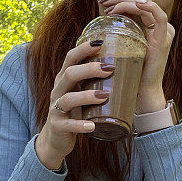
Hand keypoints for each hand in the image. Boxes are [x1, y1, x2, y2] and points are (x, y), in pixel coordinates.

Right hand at [35, 40, 113, 169]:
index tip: (100, 42)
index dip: (83, 49)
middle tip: (110, 69)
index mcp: (64, 80)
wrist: (55, 139)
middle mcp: (58, 91)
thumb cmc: (74, 111)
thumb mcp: (80, 92)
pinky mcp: (58, 126)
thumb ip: (93, 81)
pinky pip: (68, 125)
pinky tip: (92, 126)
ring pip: (67, 99)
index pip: (70, 58)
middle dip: (89, 69)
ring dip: (86, 96)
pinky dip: (80, 125)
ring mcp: (56, 109)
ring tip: (104, 96)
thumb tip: (125, 66)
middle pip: (69, 74)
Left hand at [100, 0, 174, 113]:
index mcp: (154, 27)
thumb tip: (104, 15)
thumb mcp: (123, 45)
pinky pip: (157, 15)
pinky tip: (128, 6)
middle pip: (145, 0)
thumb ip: (120, 30)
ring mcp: (164, 32)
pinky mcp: (163, 39)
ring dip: (127, 1)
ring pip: (148, 5)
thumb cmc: (129, 71)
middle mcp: (162, 27)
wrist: (140, 92)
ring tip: (110, 6)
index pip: (141, 3)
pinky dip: (143, 7)